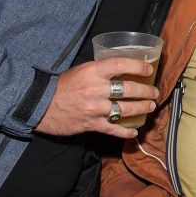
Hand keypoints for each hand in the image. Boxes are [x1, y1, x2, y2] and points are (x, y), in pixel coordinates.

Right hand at [36, 58, 158, 137]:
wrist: (41, 105)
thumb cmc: (63, 85)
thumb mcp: (82, 70)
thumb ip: (102, 70)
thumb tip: (124, 69)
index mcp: (94, 71)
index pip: (122, 64)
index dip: (138, 66)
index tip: (149, 70)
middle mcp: (96, 89)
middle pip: (130, 89)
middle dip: (146, 91)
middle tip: (154, 92)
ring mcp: (95, 108)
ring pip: (126, 109)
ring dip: (142, 108)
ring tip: (150, 106)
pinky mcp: (91, 124)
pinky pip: (113, 129)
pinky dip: (125, 131)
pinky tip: (134, 131)